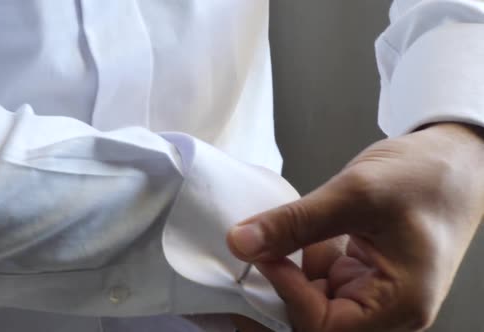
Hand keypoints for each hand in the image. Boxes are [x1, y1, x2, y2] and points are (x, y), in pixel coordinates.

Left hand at [227, 123, 483, 331]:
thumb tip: (242, 242)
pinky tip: (303, 229)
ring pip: (314, 296)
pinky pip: (321, 276)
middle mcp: (387, 308)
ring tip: (286, 230)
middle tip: (265, 244)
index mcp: (398, 304)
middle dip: (287, 281)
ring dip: (293, 266)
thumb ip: (296, 223)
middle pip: (317, 317)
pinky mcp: (363, 273)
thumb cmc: (426, 177)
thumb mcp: (355, 194)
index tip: (266, 252)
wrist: (453, 158)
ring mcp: (374, 290)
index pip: (323, 327)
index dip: (287, 293)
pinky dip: (304, 254)